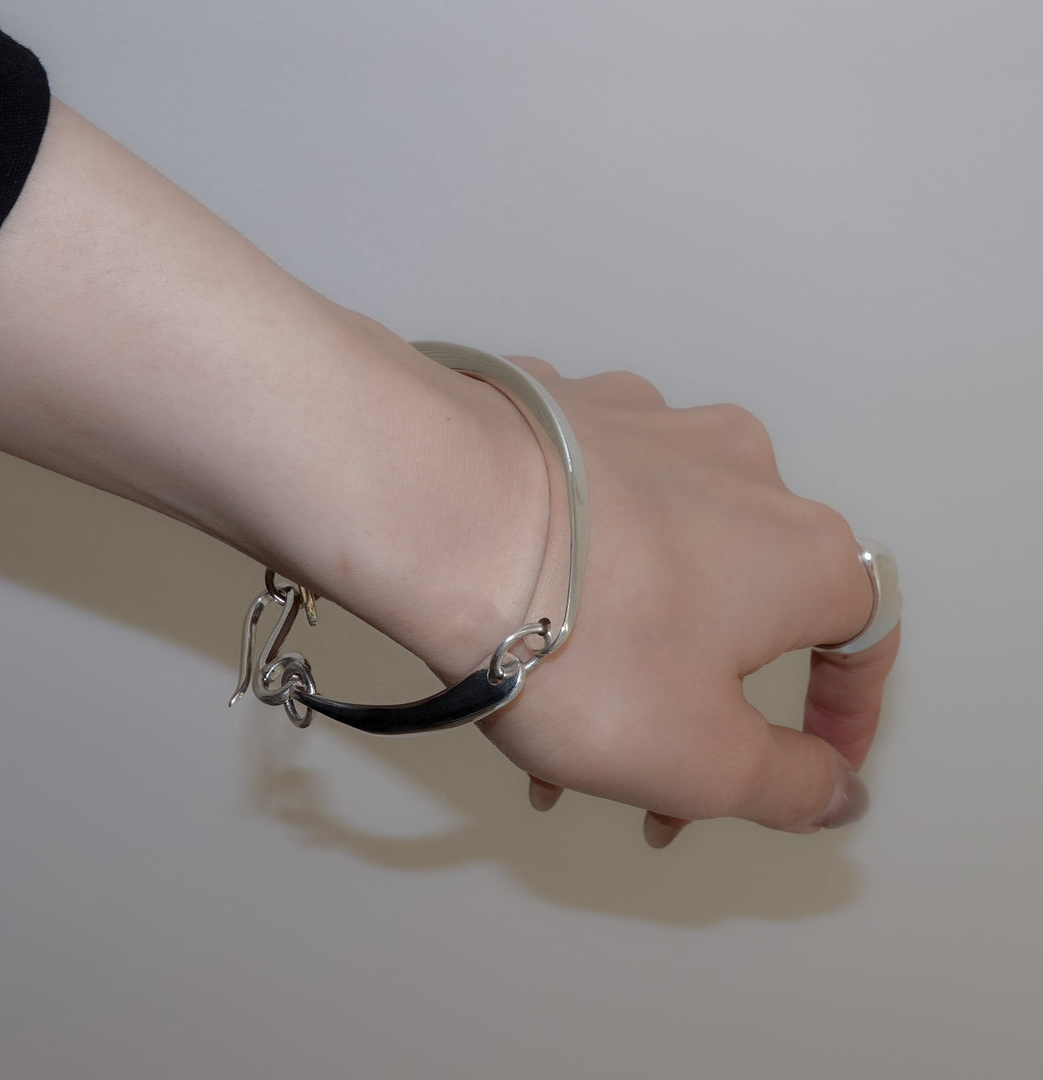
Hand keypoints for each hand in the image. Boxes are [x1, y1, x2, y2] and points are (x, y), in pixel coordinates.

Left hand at [469, 357, 898, 841]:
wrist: (434, 508)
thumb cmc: (581, 642)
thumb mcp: (699, 759)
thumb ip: (789, 786)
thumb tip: (835, 789)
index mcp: (797, 549)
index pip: (865, 635)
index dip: (849, 713)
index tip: (813, 765)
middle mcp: (735, 468)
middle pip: (742, 606)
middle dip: (701, 703)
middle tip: (638, 780)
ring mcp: (642, 424)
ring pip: (657, 557)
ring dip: (623, 646)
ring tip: (543, 722)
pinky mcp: (559, 406)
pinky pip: (586, 508)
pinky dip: (570, 571)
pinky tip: (507, 623)